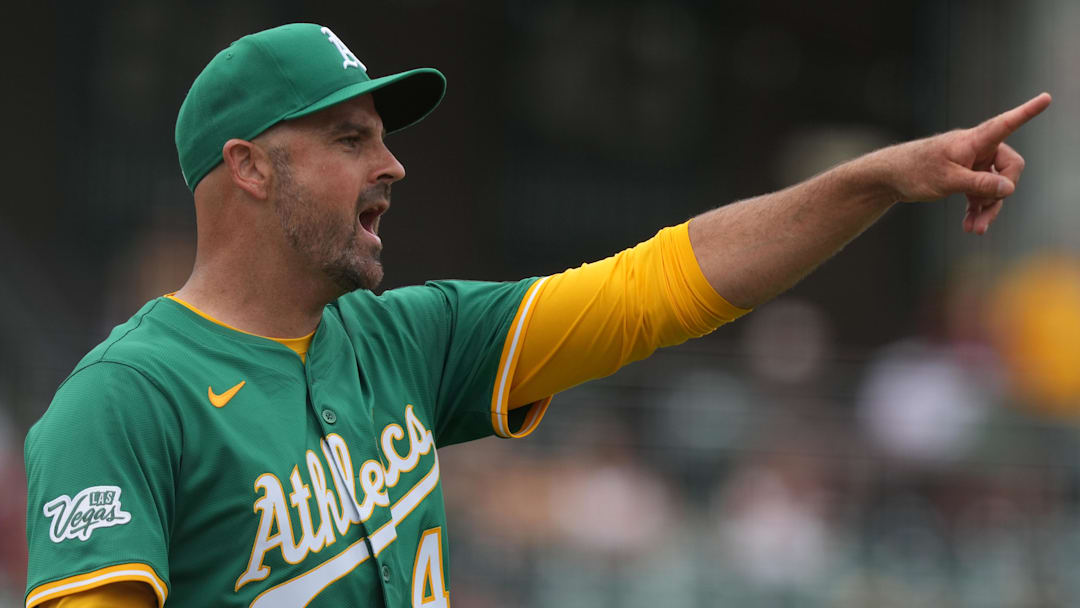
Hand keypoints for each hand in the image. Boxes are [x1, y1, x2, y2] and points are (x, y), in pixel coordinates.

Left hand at [887, 92, 1050, 234]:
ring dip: (988, 208)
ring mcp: (972, 163)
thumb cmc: (915, 171)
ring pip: (994, 186)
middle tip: (984, 213)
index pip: (1006, 123)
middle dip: (1001, 193)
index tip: (1046, 97)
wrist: (890, 178)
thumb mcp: (948, 180)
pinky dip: (977, 208)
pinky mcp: (964, 176)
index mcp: (974, 140)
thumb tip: (1009, 188)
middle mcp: (977, 149)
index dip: (1027, 112)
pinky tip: (970, 226)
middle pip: (1008, 169)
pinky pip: (981, 193)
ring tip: (975, 229)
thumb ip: (979, 184)